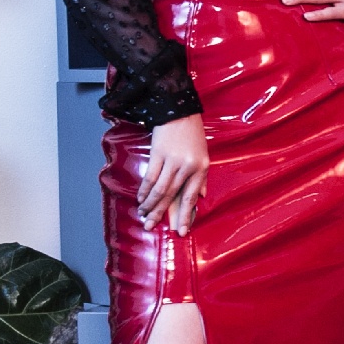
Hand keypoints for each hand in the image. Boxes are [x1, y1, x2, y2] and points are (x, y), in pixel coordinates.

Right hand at [139, 114, 209, 234]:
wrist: (178, 111)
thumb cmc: (192, 135)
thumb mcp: (203, 156)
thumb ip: (201, 178)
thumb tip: (201, 198)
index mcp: (201, 169)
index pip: (191, 198)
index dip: (185, 216)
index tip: (181, 232)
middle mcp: (188, 167)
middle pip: (172, 196)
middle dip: (161, 214)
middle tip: (151, 227)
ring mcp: (172, 160)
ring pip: (159, 189)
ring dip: (150, 204)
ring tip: (143, 214)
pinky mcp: (158, 154)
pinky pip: (150, 177)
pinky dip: (144, 190)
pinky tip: (140, 199)